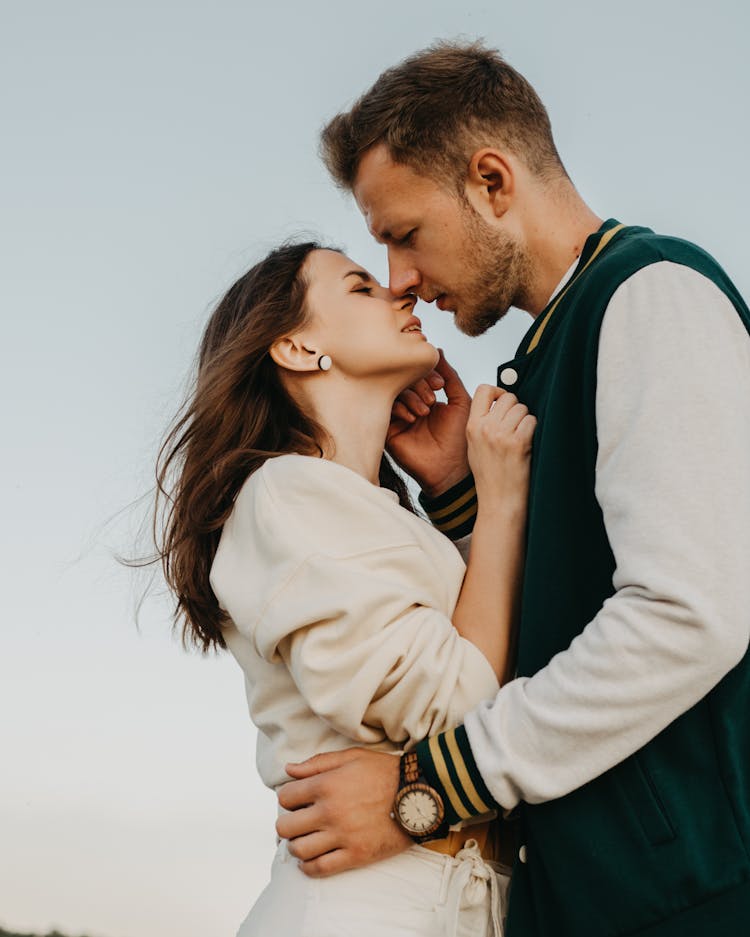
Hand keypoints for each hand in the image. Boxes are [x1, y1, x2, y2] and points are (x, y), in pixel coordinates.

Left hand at [276, 748, 410, 876]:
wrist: (417, 794)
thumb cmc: (384, 772)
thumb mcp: (351, 758)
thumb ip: (317, 763)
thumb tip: (288, 770)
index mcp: (326, 784)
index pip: (285, 797)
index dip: (288, 798)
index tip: (298, 800)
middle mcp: (330, 811)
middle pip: (286, 827)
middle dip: (287, 823)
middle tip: (298, 821)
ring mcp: (342, 836)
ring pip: (299, 850)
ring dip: (296, 846)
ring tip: (305, 839)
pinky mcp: (356, 855)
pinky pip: (320, 868)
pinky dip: (308, 867)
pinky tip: (312, 859)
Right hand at [387, 350, 471, 496]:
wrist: (451, 468)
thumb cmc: (459, 438)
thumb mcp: (460, 401)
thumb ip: (450, 376)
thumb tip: (438, 351)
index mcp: (426, 396)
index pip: (417, 373)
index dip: (427, 373)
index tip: (440, 384)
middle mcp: (410, 404)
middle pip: (404, 379)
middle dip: (419, 384)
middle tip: (433, 399)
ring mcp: (398, 416)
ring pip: (394, 391)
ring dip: (411, 396)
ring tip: (425, 411)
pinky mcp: (387, 429)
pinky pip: (385, 408)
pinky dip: (399, 407)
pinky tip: (412, 418)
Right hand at [466, 385, 535, 511]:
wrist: (498, 502)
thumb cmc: (490, 476)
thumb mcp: (474, 447)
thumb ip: (482, 423)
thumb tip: (499, 401)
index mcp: (471, 426)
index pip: (483, 389)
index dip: (498, 392)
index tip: (503, 402)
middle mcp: (484, 428)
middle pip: (508, 397)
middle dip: (516, 408)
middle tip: (515, 426)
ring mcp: (501, 435)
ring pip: (522, 408)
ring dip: (526, 420)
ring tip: (521, 437)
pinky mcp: (518, 443)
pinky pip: (532, 421)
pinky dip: (533, 430)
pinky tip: (528, 444)